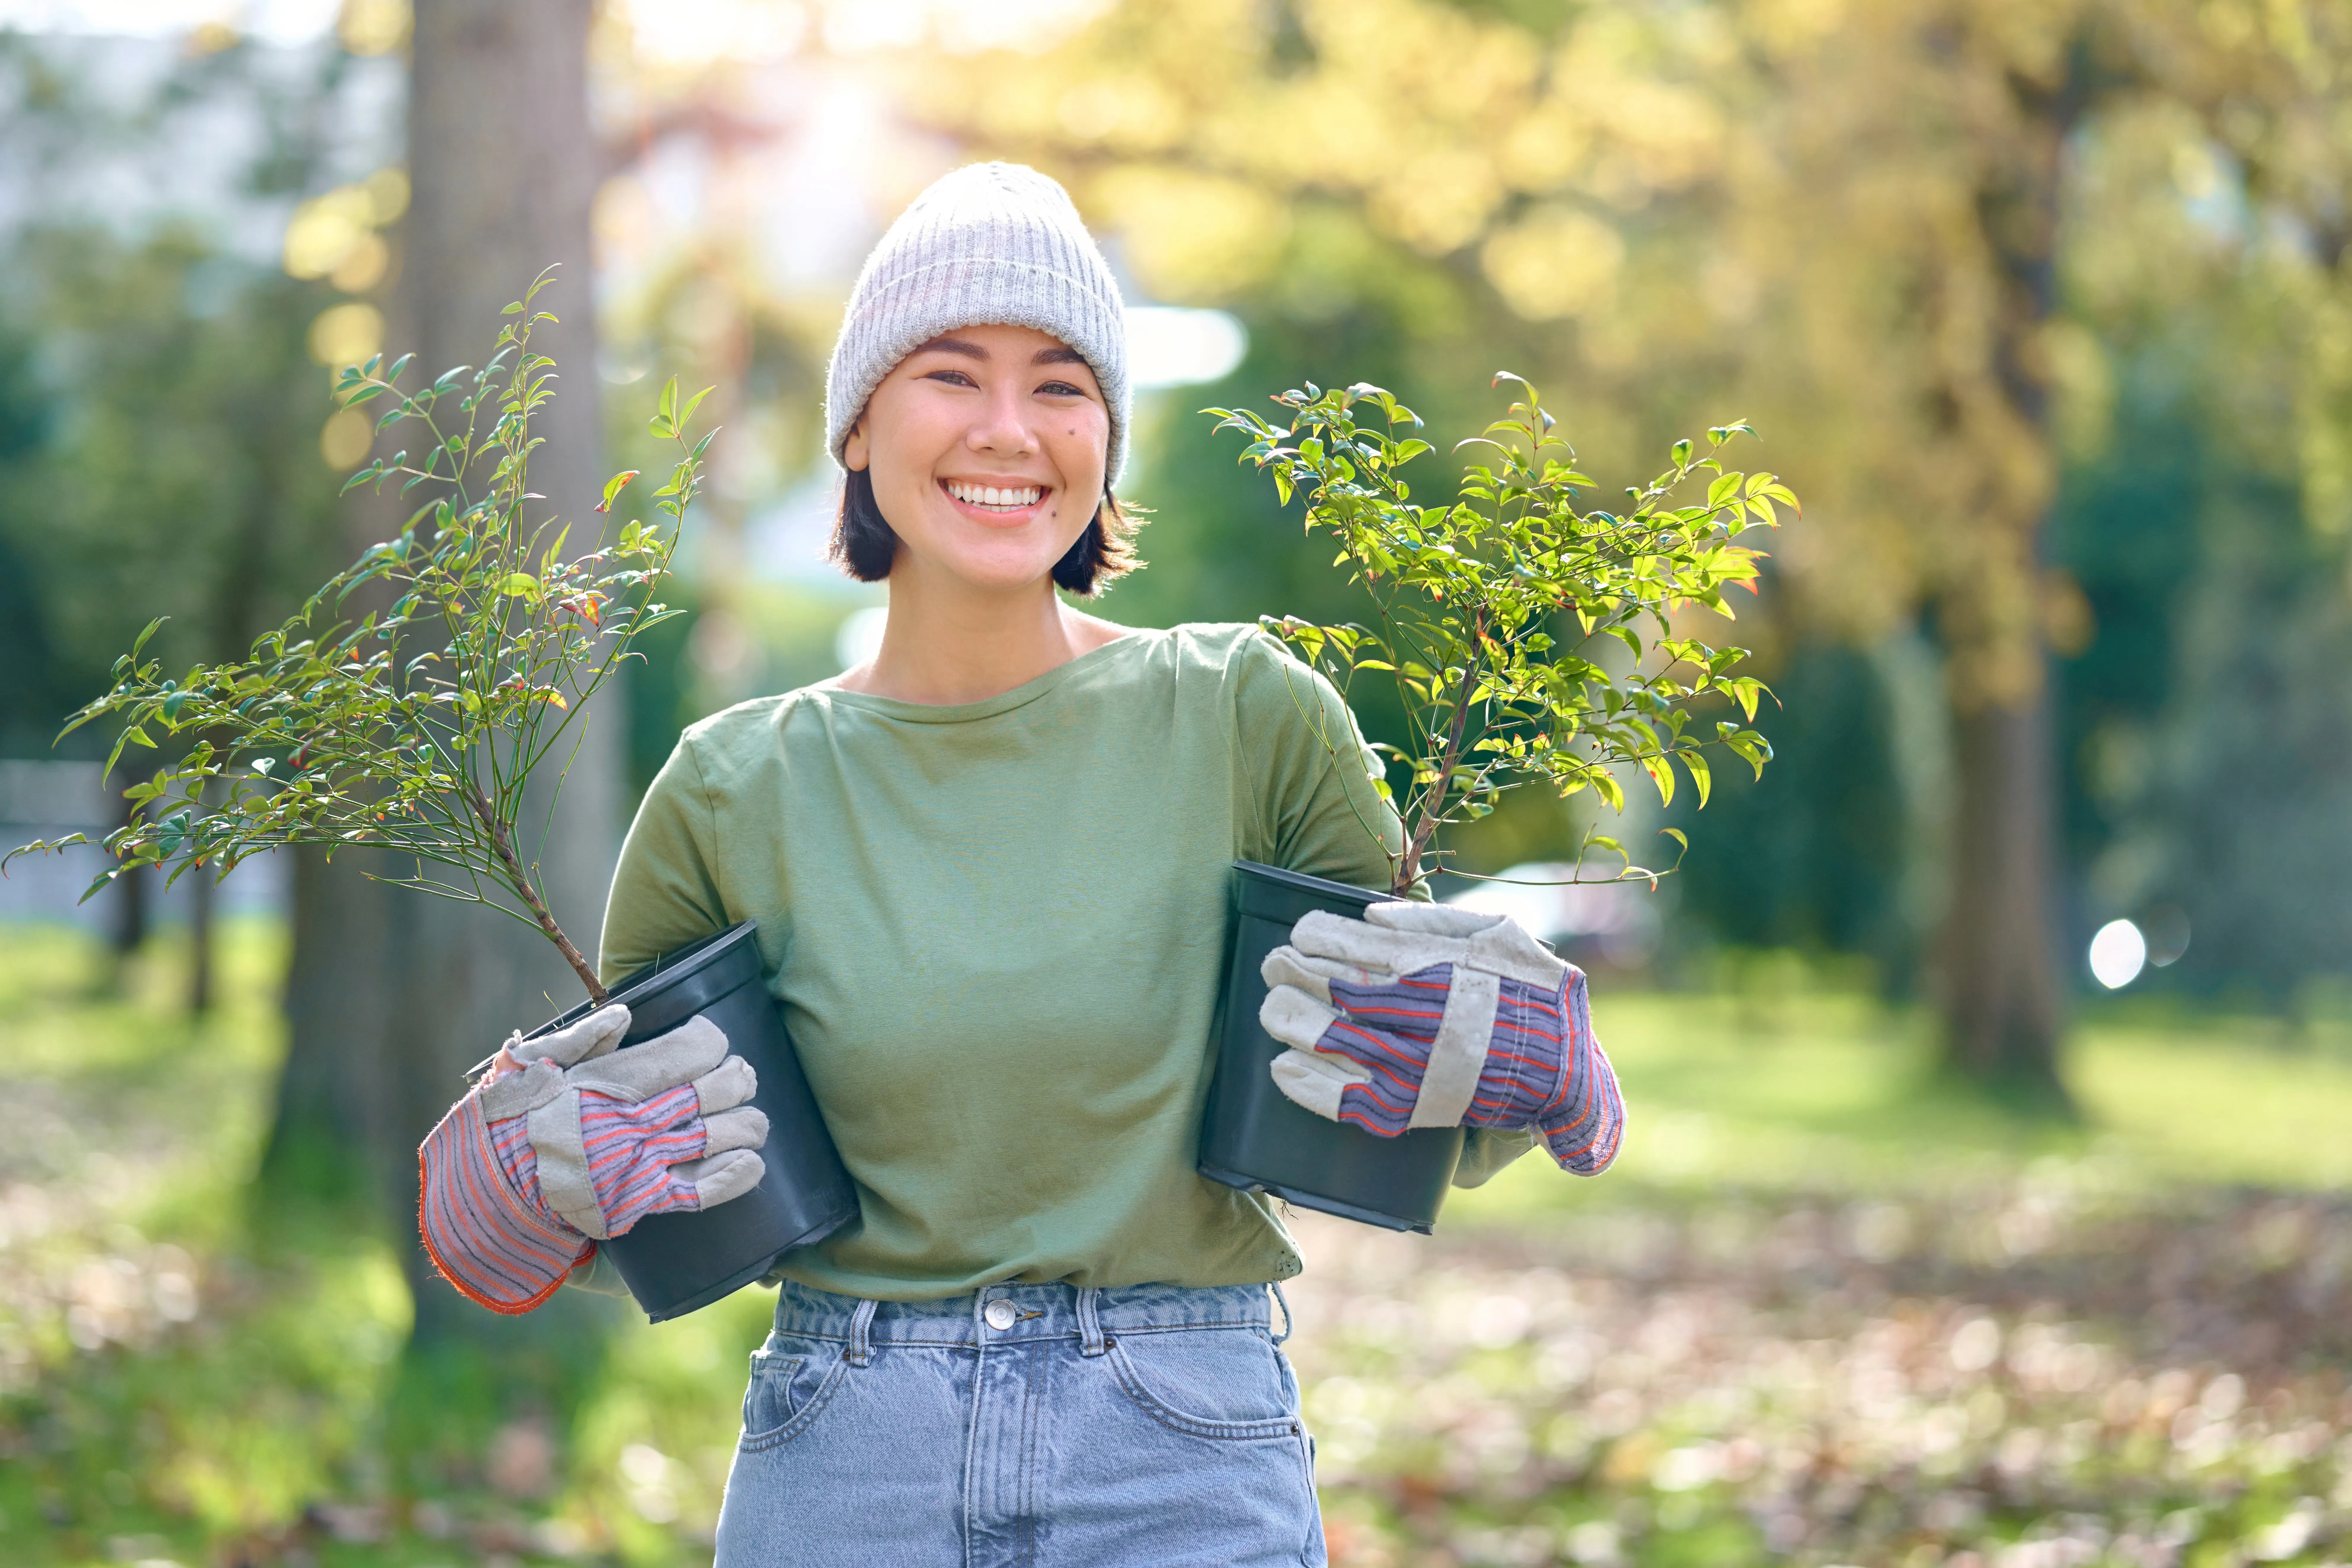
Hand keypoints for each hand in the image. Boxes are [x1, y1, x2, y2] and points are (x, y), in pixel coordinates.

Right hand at [418, 1005, 769, 1312]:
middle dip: (739, 1080)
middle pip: (715, 1090)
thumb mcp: (530, 1068)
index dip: (712, 1042)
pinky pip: (699, 1191)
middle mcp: (631, 1120)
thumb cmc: (505, 1123)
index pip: (690, 1049)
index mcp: (609, 1080)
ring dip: (748, 1126)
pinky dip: (734, 1177)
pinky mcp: (638, 1204)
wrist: (483, 1196)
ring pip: (716, 1136)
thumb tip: (623, 1017)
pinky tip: (753, 1164)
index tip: (714, 1042)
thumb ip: (579, 1040)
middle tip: (742, 1078)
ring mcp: (638, 1164)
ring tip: (754, 1121)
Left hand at [1256, 902, 1623, 1174]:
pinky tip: (1281, 1068)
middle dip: (1289, 973)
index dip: (1312, 937)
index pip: (1349, 945)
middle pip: (1327, 989)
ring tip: (1272, 1007)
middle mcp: (1414, 1015)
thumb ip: (1435, 919)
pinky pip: (1342, 1099)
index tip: (1299, 935)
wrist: (1566, 1072)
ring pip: (1325, 1040)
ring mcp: (1408, 1066)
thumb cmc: (1533, 994)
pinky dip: (1304, 1085)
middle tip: (1273, 965)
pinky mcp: (1408, 1110)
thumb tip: (1370, 914)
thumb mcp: (1499, 933)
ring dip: (1287, 1021)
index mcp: (1433, 967)